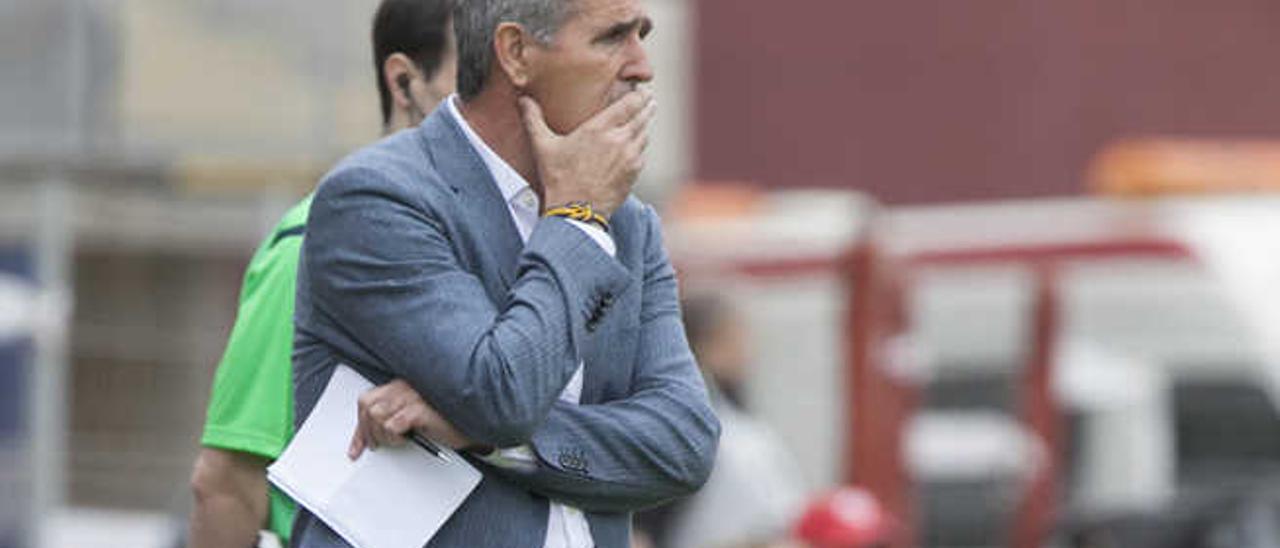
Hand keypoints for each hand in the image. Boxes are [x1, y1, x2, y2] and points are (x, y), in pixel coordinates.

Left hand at [348, 379, 472, 459]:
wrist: (473, 424)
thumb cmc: (447, 422)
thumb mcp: (413, 418)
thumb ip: (392, 419)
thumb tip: (368, 438)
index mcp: (401, 386)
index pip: (367, 401)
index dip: (360, 427)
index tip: (358, 447)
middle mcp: (404, 386)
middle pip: (367, 407)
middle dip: (369, 432)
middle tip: (380, 445)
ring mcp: (412, 396)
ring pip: (377, 416)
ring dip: (384, 435)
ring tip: (399, 440)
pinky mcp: (419, 409)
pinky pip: (392, 425)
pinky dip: (396, 437)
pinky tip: (409, 438)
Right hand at [519, 90, 656, 218]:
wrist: (576, 211)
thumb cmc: (559, 178)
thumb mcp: (543, 147)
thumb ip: (534, 120)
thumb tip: (523, 100)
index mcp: (598, 128)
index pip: (628, 104)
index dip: (638, 96)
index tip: (642, 90)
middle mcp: (618, 140)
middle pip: (641, 117)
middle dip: (647, 107)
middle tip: (650, 100)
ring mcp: (629, 157)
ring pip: (644, 135)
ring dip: (646, 125)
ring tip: (646, 119)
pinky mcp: (634, 173)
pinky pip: (643, 154)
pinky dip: (642, 146)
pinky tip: (639, 145)